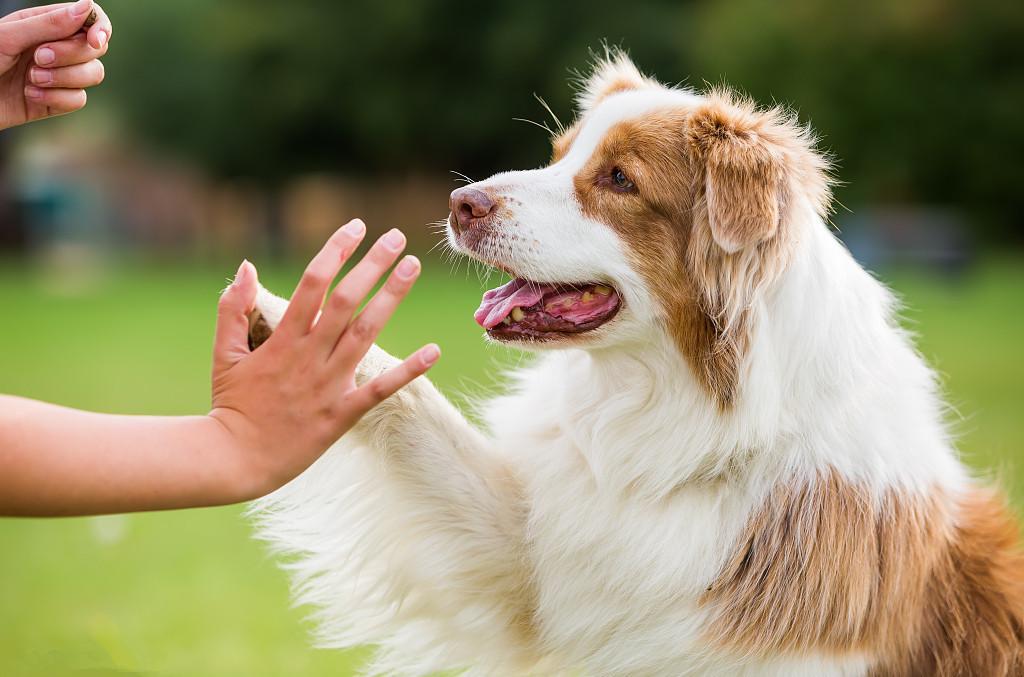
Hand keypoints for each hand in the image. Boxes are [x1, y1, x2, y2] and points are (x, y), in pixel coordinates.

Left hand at [0, 0, 111, 129]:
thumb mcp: (9, 37)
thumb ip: (49, 23)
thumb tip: (87, 6)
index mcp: (45, 24)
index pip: (90, 19)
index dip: (100, 28)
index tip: (94, 40)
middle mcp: (57, 48)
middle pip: (95, 50)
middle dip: (71, 56)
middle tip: (39, 58)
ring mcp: (59, 75)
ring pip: (93, 75)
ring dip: (64, 78)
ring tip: (32, 79)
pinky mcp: (57, 101)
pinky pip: (78, 100)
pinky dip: (56, 98)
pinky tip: (30, 95)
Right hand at [208, 220, 440, 496]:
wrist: (235, 459)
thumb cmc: (230, 404)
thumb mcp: (223, 353)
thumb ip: (233, 308)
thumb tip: (247, 266)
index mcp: (281, 339)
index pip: (312, 283)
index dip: (335, 251)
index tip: (356, 227)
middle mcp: (309, 357)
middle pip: (346, 301)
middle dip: (372, 265)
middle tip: (396, 237)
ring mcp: (328, 385)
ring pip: (366, 333)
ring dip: (392, 298)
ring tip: (413, 266)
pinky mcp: (342, 414)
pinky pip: (380, 389)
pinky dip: (408, 370)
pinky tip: (433, 350)